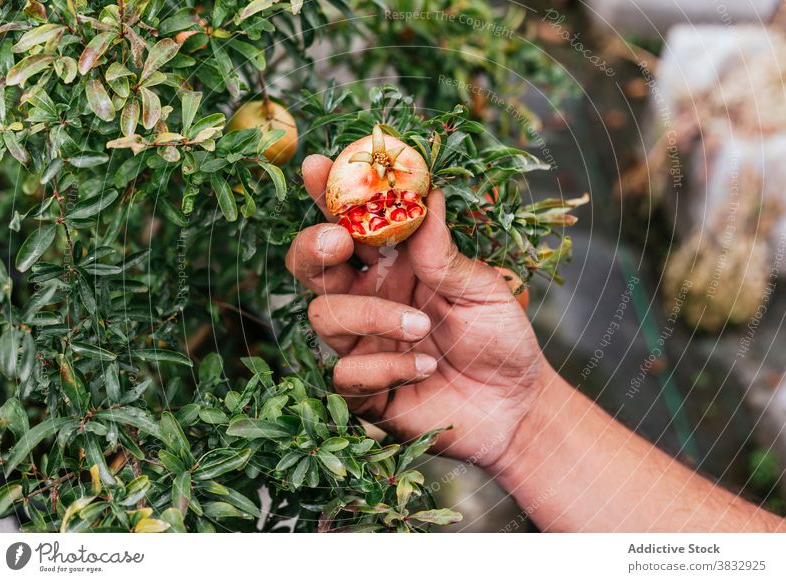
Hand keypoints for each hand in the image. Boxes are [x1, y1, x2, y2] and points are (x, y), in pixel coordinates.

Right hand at [285, 154, 553, 467]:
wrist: (515, 406)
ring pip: (323, 315)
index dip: (327, 194)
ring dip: (371, 315)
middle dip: (313, 246)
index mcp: (396, 265)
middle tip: (337, 240)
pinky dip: (384, 367)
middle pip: (311, 265)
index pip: (350, 222)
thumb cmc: (500, 338)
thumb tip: (428, 193)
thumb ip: (446, 250)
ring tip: (421, 326)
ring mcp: (362, 343)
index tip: (316, 166)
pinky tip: (423, 369)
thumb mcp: (484, 288)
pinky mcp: (362, 390)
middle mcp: (370, 298)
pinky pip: (345, 372)